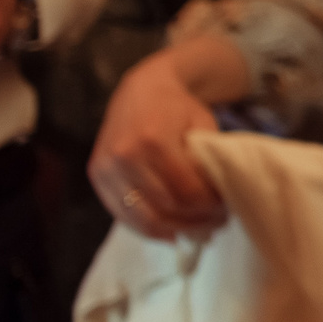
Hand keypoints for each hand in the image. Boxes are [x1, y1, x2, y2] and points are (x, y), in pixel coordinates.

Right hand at [89, 49, 229, 239]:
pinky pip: (123, 216)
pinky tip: (173, 231)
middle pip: (165, 209)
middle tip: (217, 223)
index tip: (226, 208)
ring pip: (142, 219)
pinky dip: (149, 229)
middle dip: (196, 221)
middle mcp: (124, 156)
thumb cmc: (178, 108)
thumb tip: (217, 204)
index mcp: (154, 140)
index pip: (187, 192)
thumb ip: (206, 163)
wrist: (141, 90)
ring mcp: (105, 168)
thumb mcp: (203, 127)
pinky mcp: (96, 177)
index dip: (211, 207)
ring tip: (198, 230)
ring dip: (174, 230)